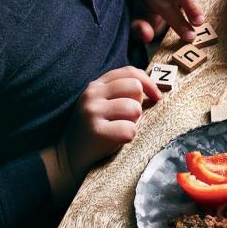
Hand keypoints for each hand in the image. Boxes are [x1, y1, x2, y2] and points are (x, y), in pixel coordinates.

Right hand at [44, 67, 160, 200]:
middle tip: (127, 119)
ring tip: (119, 129)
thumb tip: (154, 91)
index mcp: (96, 85)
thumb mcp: (102, 104)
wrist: (69, 155)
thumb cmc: (94, 129)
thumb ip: (121, 92)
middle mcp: (92, 95)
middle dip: (138, 105)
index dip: (149, 83)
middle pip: (135, 88)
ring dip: (133, 122)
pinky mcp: (97, 132)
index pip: (130, 72)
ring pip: (134, 109)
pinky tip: (117, 140)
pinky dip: (129, 137)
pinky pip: (129, 130)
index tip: (157, 97)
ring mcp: (93, 112)